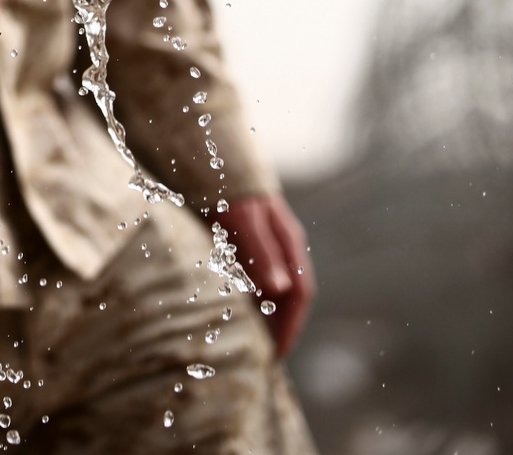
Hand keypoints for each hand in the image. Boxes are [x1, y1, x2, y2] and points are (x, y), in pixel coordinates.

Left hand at [221, 193, 314, 356]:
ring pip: (275, 285)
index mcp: (289, 241)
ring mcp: (269, 240)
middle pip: (290, 293)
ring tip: (252, 339)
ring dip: (267, 313)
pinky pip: (258, 275)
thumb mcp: (242, 221)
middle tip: (264, 355)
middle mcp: (283, 243)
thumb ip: (261, 253)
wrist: (212, 156)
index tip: (277, 355)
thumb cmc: (228, 189)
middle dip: (282, 325)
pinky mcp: (250, 237)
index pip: (300, 293)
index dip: (291, 326)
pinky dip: (253, 296)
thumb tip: (281, 291)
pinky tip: (236, 307)